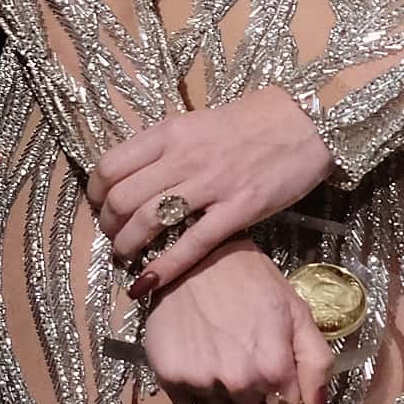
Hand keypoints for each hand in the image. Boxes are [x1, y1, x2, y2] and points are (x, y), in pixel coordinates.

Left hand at [89, 87, 335, 294]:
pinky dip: (164, 268)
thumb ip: (168, 148)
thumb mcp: (199, 123)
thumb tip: (136, 177)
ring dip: (128, 247)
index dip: (96, 194)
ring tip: (129, 257)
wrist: (308, 120)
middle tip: (116, 238)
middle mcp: (184, 157)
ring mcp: (212, 184)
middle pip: (121, 199)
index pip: (110, 166)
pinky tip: (149, 283)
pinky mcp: (240, 209)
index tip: (101, 208)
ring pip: (148, 222)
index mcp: (171, 132)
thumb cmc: (255, 121)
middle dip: (110, 226)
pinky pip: (191, 244)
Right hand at [137, 237, 332, 403]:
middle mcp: (239, 381)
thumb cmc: (253, 281)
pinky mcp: (170, 378)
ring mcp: (202, 381)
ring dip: (227, 403)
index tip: (281, 396)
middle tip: (251, 372)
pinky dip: (198, 395)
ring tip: (225, 364)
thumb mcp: (297, 312)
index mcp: (276, 368)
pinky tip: (202, 362)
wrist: (196, 256)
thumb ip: (316, 365)